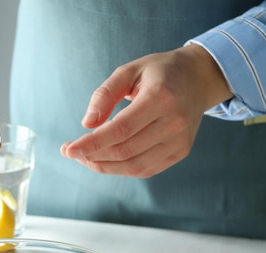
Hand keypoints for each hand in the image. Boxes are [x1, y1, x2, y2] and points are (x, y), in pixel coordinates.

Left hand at [61, 44, 232, 176]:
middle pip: (125, 150)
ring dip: (104, 166)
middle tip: (71, 151)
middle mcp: (175, 122)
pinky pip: (146, 169)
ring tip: (85, 157)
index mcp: (161, 97)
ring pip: (134, 165)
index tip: (68, 149)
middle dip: (92, 155)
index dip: (91, 143)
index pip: (120, 129)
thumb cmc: (158, 72)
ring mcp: (180, 140)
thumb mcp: (129, 71)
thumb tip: (87, 124)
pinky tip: (105, 160)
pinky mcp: (180, 152)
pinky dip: (121, 169)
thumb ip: (104, 95)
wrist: (198, 78)